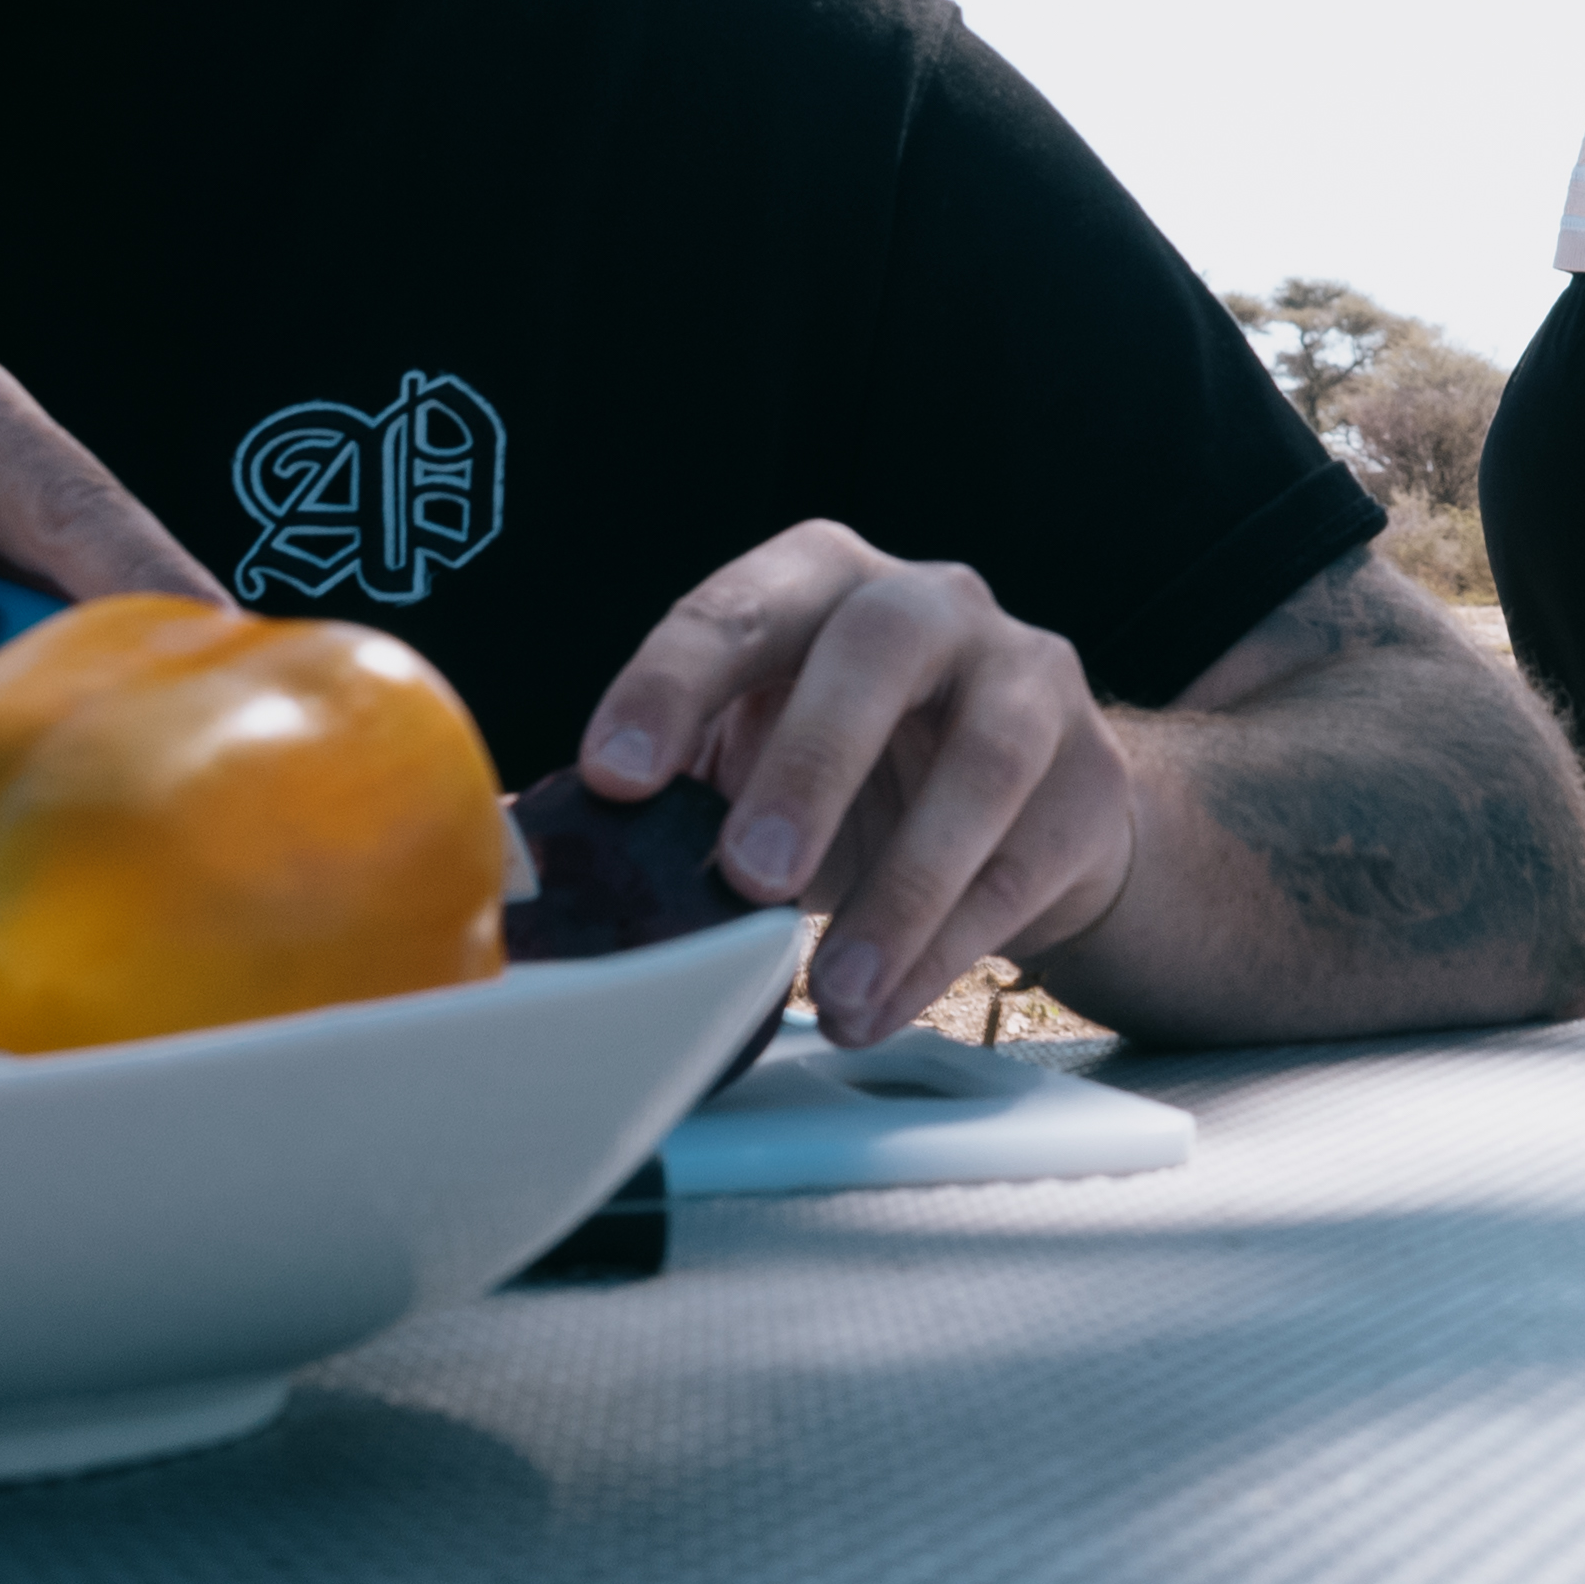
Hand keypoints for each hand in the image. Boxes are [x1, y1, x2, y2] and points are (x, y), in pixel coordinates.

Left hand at [573, 520, 1134, 1047]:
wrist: (1034, 808)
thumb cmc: (855, 773)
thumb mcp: (751, 754)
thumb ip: (650, 787)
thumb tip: (493, 851)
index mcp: (823, 580)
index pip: (742, 606)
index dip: (671, 684)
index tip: (614, 776)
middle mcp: (934, 604)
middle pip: (879, 649)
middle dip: (809, 761)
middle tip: (748, 876)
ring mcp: (1027, 683)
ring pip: (981, 765)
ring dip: (900, 888)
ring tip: (834, 992)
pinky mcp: (1091, 780)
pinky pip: (1024, 865)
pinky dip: (947, 946)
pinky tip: (884, 1003)